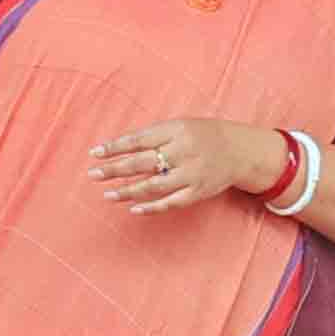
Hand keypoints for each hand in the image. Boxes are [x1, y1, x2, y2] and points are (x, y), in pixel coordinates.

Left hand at [91, 116, 282, 214]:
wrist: (241, 150)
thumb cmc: (203, 136)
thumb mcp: (180, 126)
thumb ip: (153, 136)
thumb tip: (117, 149)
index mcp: (178, 130)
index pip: (139, 140)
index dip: (115, 147)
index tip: (94, 153)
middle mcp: (184, 151)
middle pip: (143, 163)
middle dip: (115, 169)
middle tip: (93, 175)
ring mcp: (192, 173)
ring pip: (154, 186)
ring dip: (128, 191)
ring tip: (108, 194)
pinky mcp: (199, 192)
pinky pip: (171, 202)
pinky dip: (152, 207)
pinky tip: (133, 209)